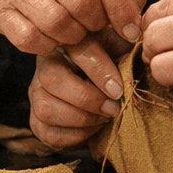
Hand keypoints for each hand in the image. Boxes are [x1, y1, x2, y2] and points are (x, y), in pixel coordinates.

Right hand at [0, 0, 144, 105]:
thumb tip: (138, 16)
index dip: (122, 9)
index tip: (131, 32)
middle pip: (82, 2)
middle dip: (96, 24)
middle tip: (97, 29)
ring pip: (58, 23)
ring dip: (73, 38)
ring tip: (75, 34)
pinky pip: (32, 39)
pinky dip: (48, 46)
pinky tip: (51, 39)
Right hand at [28, 26, 132, 148]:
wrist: (96, 97)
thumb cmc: (108, 69)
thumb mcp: (116, 49)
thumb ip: (123, 41)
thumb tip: (135, 37)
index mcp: (64, 44)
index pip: (73, 48)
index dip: (97, 68)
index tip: (118, 87)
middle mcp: (44, 67)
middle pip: (51, 78)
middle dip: (86, 97)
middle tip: (113, 107)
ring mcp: (36, 95)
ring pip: (46, 108)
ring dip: (81, 117)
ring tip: (104, 118)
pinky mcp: (37, 122)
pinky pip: (49, 132)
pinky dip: (76, 134)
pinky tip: (93, 128)